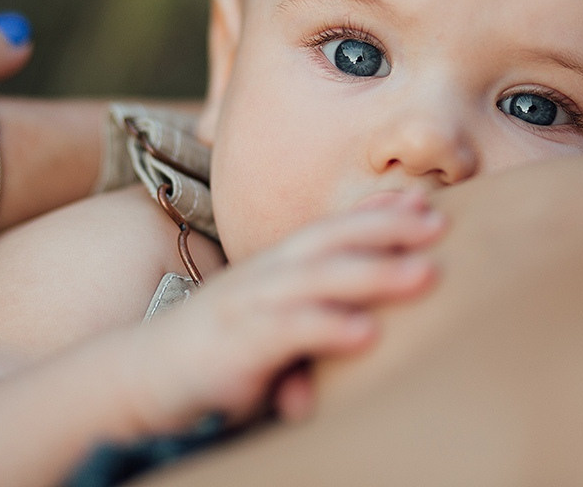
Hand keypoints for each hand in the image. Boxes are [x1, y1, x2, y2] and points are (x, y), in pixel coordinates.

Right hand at [138, 191, 446, 428]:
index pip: (333, 228)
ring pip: (319, 278)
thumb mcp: (278, 318)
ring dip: (374, 272)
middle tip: (440, 223)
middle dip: (387, 228)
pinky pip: (287, 332)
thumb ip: (320, 306)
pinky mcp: (236, 345)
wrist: (141, 378)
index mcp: (278, 264)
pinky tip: (367, 332)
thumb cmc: (223, 348)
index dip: (379, 213)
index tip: (428, 204)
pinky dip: (327, 326)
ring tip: (424, 274)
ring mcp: (249, 304)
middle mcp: (266, 273)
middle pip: (333, 239)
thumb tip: (376, 309)